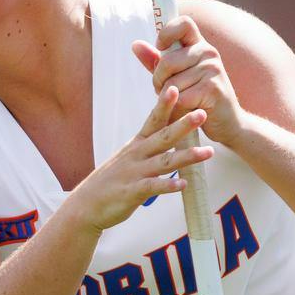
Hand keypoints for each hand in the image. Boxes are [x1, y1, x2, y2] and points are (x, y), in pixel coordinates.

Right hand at [69, 86, 212, 234]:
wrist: (86, 205)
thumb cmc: (111, 182)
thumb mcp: (128, 159)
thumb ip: (148, 147)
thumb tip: (170, 134)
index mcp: (136, 145)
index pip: (153, 121)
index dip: (164, 105)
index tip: (175, 88)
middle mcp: (136, 155)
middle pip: (163, 138)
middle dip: (183, 125)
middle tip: (202, 113)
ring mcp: (134, 173)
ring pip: (164, 162)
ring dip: (186, 156)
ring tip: (208, 152)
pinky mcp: (132, 192)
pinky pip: (152, 188)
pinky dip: (168, 186)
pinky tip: (183, 184)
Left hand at [133, 15, 242, 145]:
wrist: (226, 122)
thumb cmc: (197, 96)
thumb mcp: (176, 76)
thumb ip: (155, 61)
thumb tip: (135, 44)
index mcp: (199, 45)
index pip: (183, 23)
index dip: (166, 33)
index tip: (160, 48)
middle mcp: (209, 53)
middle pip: (167, 61)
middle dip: (159, 79)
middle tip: (167, 90)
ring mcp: (213, 70)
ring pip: (171, 83)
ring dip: (168, 97)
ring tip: (181, 100)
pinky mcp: (212, 89)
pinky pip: (179, 97)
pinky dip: (177, 108)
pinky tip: (189, 109)